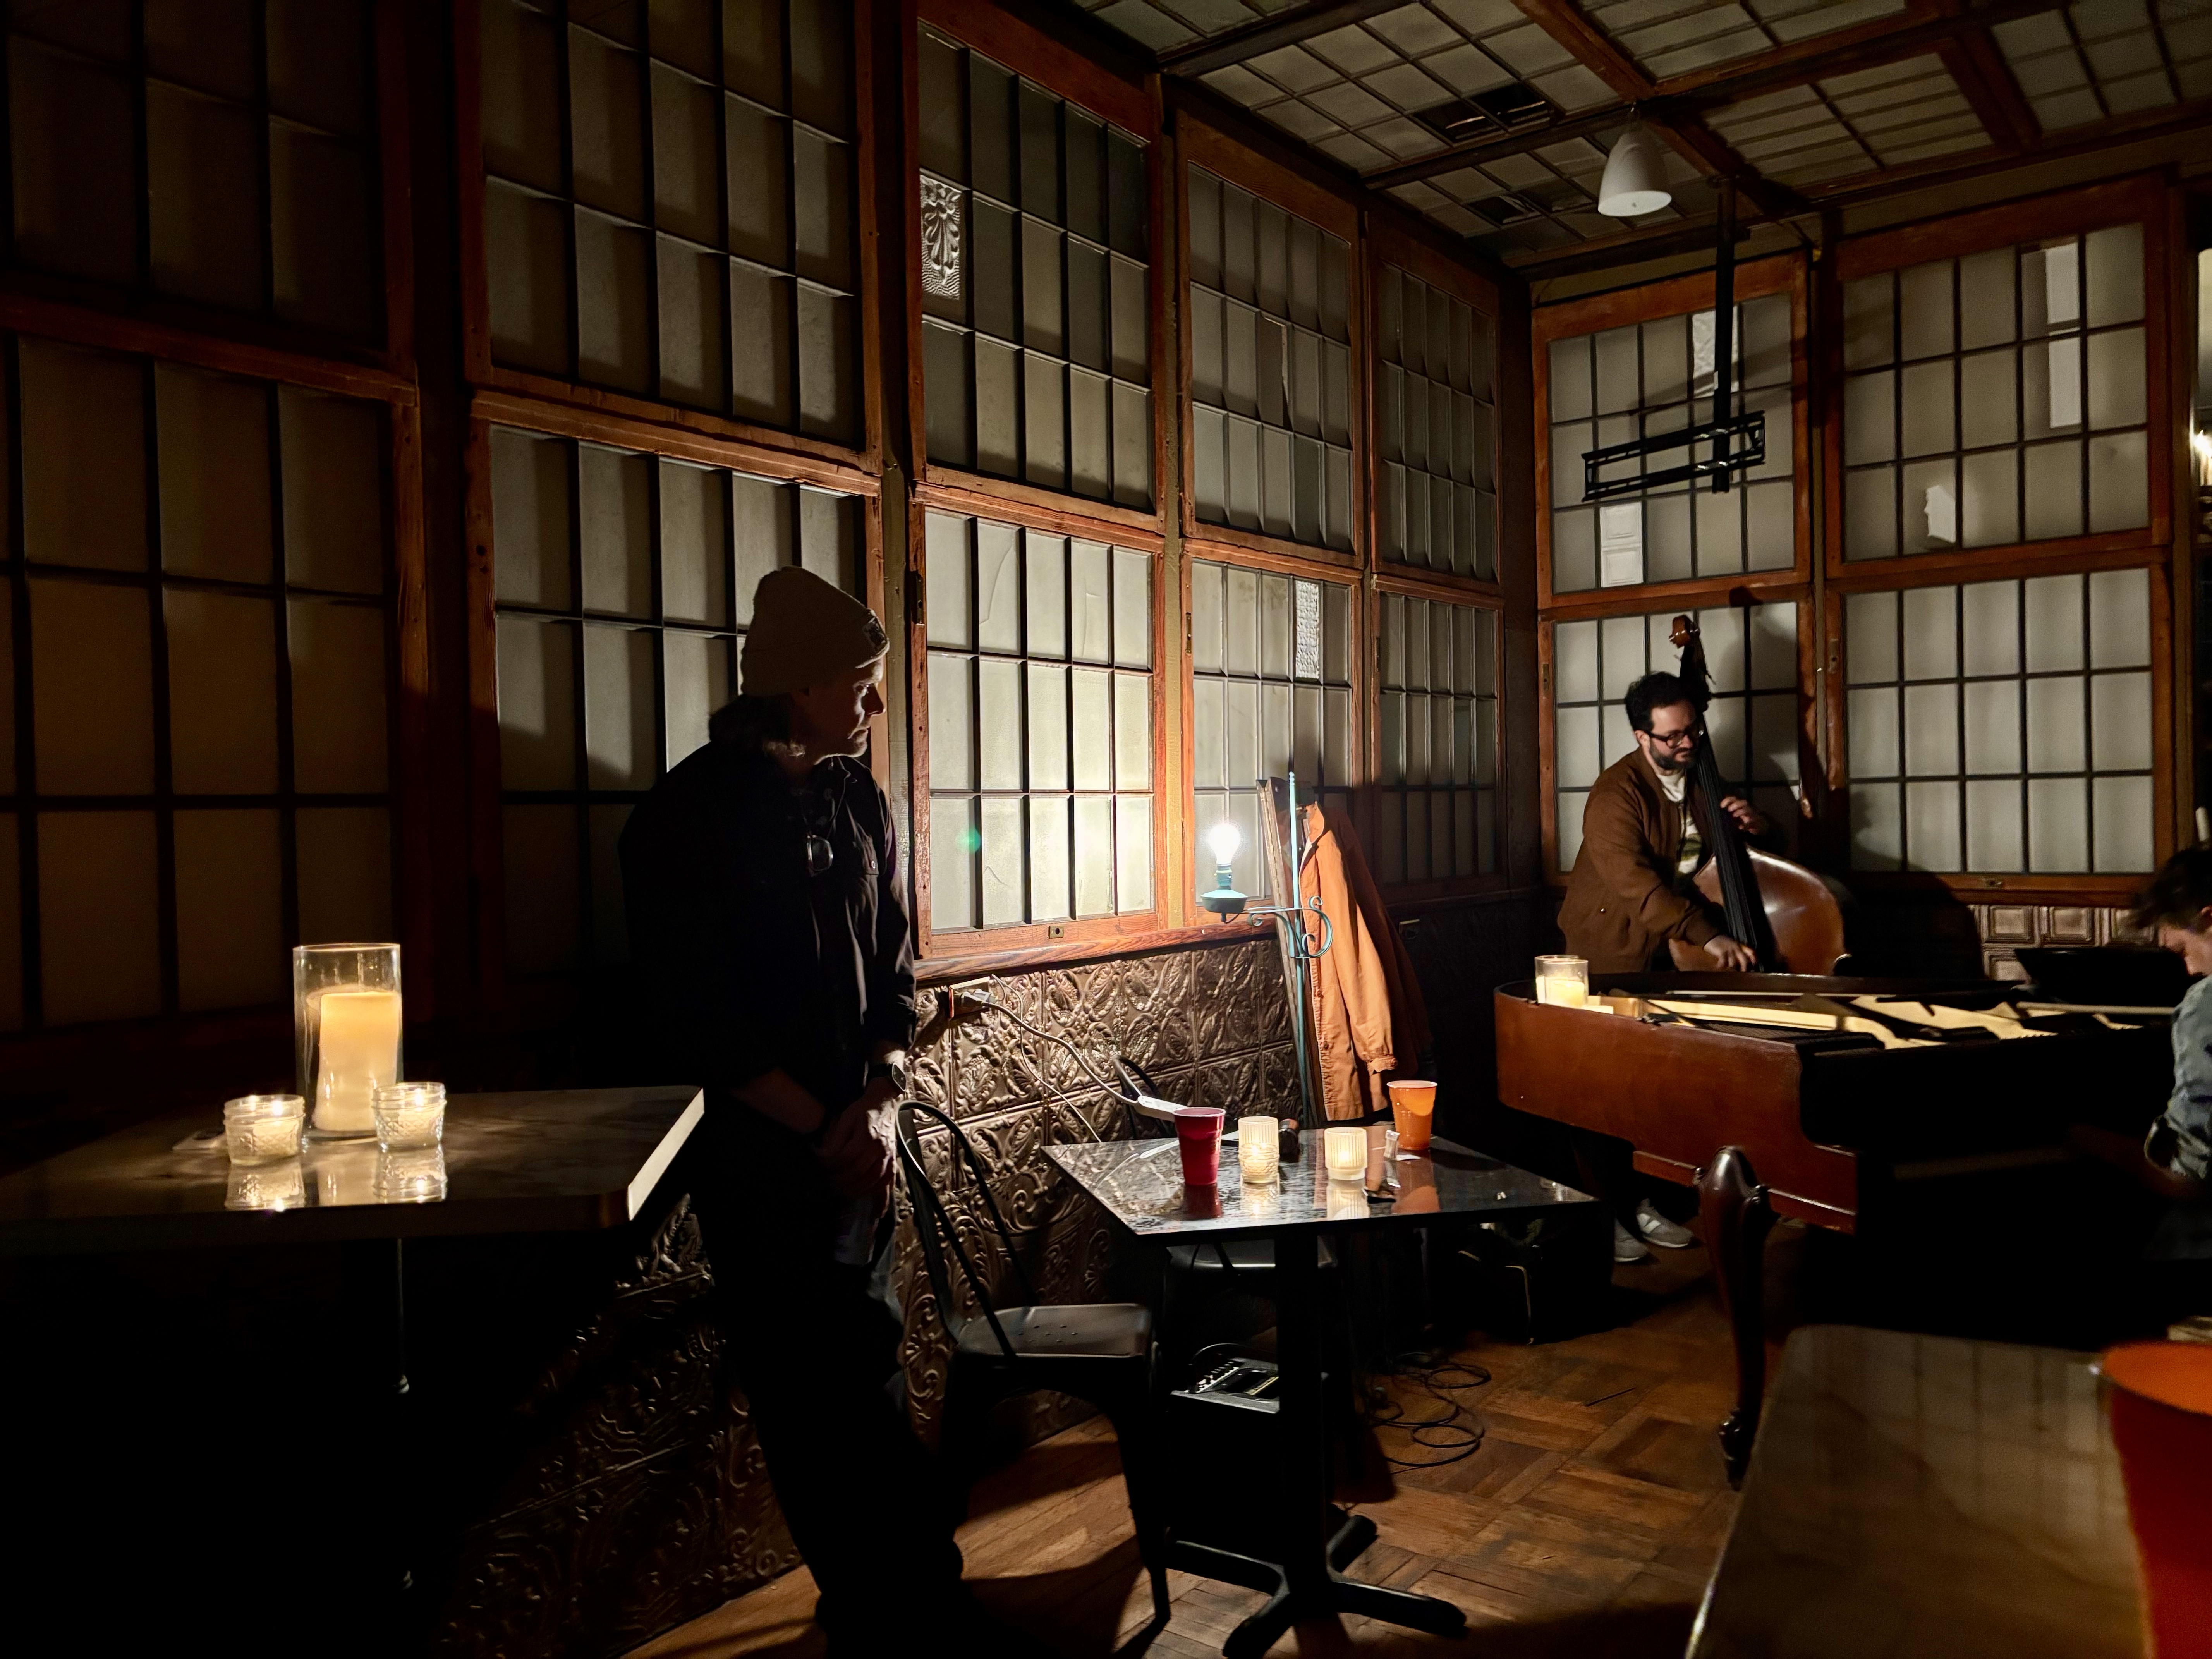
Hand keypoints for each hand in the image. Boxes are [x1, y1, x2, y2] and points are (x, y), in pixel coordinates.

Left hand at [817, 1079, 896, 1201]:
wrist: (884, 1105)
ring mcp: (889, 1157)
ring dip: (855, 1191)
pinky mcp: (893, 1162)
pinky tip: (869, 1205)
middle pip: (859, 1172)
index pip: (847, 1157)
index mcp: (867, 1135)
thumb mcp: (845, 1118)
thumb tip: (823, 1157)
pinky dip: (878, 1196)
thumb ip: (835, 1138)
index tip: (820, 1168)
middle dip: (840, 1182)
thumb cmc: (862, 1111)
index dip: (831, 1166)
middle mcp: (880, 1148)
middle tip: (827, 1185)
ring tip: (840, 1194)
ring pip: (873, 1181)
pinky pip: (886, 1183)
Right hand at [1703, 934, 1756, 970]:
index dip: (1754, 960)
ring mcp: (1729, 950)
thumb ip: (1738, 951)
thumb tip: (1743, 962)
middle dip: (1744, 969)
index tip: (1753, 966)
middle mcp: (1736, 948)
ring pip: (1734, 963)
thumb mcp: (1732, 944)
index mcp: (1740, 946)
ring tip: (1728, 970)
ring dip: (1731, 968)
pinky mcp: (1721, 951)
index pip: (1751, 953)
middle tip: (1742, 973)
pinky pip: (1723, 961)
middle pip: (1744, 961)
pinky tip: (1718, 966)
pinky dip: (1721, 966)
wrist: (1710, 935)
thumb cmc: (1721, 942)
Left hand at [1718, 795, 1767, 835]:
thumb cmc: (1745, 823)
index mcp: (1741, 807)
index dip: (1728, 800)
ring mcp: (1753, 816)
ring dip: (1740, 811)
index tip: (1721, 806)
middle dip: (1736, 804)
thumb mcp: (1736, 818)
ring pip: (1749, 810)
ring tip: (1734, 815)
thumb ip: (1728, 815)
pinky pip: (1752, 822)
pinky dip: (1746, 825)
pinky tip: (1741, 828)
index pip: (1735, 799)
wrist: (1761, 829)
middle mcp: (1747, 809)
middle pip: (1743, 802)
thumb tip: (1717, 815)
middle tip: (1729, 809)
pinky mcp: (1757, 823)